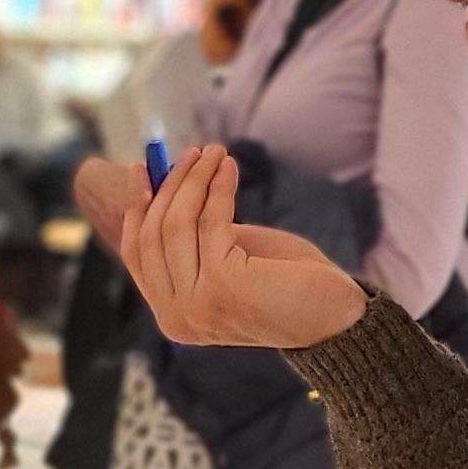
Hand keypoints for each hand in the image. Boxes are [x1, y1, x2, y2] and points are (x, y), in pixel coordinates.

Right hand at [79, 146, 366, 349]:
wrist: (332, 314)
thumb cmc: (282, 283)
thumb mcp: (225, 257)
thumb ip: (193, 235)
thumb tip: (163, 182)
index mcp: (172, 316)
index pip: (136, 253)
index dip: (135, 206)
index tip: (140, 167)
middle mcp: (176, 317)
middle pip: (153, 234)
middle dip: (170, 184)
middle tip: (192, 152)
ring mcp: (196, 305)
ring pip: (177, 223)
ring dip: (195, 179)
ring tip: (214, 152)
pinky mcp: (222, 284)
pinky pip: (210, 220)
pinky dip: (219, 187)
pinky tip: (229, 167)